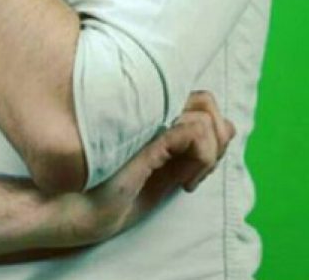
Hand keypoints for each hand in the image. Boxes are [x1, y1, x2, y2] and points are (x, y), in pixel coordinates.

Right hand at [54, 89, 234, 248]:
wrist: (78, 209)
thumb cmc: (116, 192)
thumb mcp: (167, 174)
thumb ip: (196, 150)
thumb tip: (230, 126)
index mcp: (154, 114)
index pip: (202, 100)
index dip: (213, 132)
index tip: (197, 168)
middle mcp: (150, 108)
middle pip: (206, 100)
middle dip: (216, 140)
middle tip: (196, 173)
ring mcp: (147, 119)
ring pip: (205, 116)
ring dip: (208, 157)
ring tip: (186, 180)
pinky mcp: (146, 137)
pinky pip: (193, 132)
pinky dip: (202, 160)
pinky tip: (184, 183)